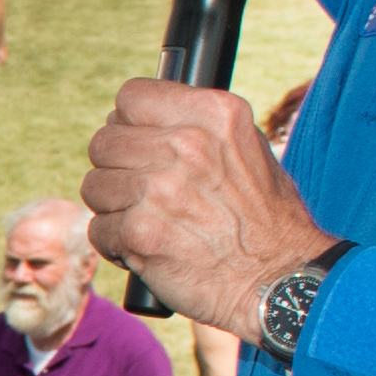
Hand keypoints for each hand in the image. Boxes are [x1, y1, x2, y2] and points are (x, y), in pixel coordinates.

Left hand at [80, 80, 324, 316]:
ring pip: (95, 186)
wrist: (280, 279)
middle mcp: (185, 145)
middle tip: (142, 190)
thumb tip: (138, 120)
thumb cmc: (266, 218)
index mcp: (213, 115)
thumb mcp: (248, 148)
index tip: (141, 143)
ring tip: (148, 220)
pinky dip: (116, 244)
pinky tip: (147, 248)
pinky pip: (98, 230)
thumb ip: (196, 127)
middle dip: (117, 168)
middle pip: (105, 141)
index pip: (131, 96)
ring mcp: (158, 189)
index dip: (130, 123)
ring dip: (114, 207)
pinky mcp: (140, 233)